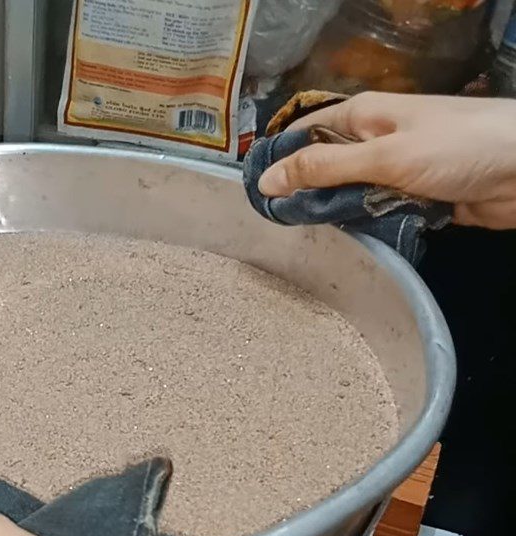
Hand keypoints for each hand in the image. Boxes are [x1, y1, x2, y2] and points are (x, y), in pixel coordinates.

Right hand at [258, 93, 515, 229]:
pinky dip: (363, 227)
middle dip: (303, 193)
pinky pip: (375, 214)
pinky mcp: (412, 200)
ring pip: (348, 195)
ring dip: (334, 214)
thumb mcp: (383, 156)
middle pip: (324, 167)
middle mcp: (375, 140)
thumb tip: (266, 182)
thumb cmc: (457, 148)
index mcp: (364, 116)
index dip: (278, 158)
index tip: (252, 192)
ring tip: (303, 240)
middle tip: (273, 226)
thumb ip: (324, 169)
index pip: (305, 132)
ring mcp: (394, 172)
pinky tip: (345, 246)